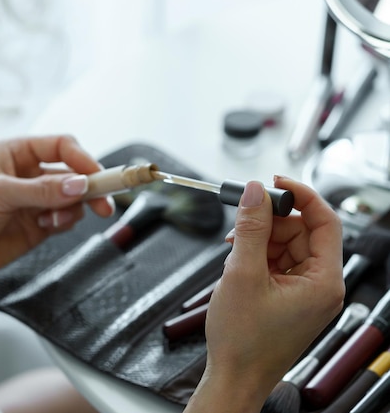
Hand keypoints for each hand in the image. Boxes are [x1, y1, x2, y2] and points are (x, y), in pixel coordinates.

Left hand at [0, 135, 114, 282]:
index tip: (96, 176)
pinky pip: (66, 218)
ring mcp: (36, 200)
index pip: (61, 146)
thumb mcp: (0, 194)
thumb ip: (42, 190)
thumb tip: (80, 185)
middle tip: (104, 204)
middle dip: (89, 187)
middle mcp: (29, 174)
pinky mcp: (40, 224)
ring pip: (73, 197)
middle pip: (73, 173)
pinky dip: (64, 222)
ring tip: (54, 221)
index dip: (82, 159)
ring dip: (73, 209)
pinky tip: (46, 227)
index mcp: (16, 153)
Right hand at [186, 177, 343, 411]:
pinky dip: (257, 258)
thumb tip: (255, 193)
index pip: (325, 221)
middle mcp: (321, 286)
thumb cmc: (243, 341)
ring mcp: (306, 293)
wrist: (235, 377)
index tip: (275, 183)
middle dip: (270, 224)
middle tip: (241, 224)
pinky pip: (278, 263)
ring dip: (259, 242)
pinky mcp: (290, 298)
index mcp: (323, 282)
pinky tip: (238, 264)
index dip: (301, 196)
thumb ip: (250, 228)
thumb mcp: (242, 275)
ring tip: (234, 254)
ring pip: (287, 246)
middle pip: (302, 232)